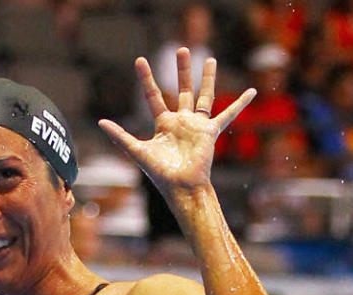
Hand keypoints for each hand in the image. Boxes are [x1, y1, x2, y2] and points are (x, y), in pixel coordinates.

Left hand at [98, 48, 255, 195]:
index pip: (154, 96)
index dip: (146, 79)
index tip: (140, 61)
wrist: (181, 187)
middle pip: (181, 89)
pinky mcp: (211, 131)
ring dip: (206, 78)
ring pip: (203, 96)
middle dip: (181, 70)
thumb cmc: (160, 173)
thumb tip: (100, 122)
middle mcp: (181, 122)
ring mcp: (197, 125)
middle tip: (181, 49)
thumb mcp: (137, 151)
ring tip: (209, 59)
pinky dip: (240, 104)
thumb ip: (121, 136)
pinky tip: (252, 92)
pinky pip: (228, 115)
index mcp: (164, 124)